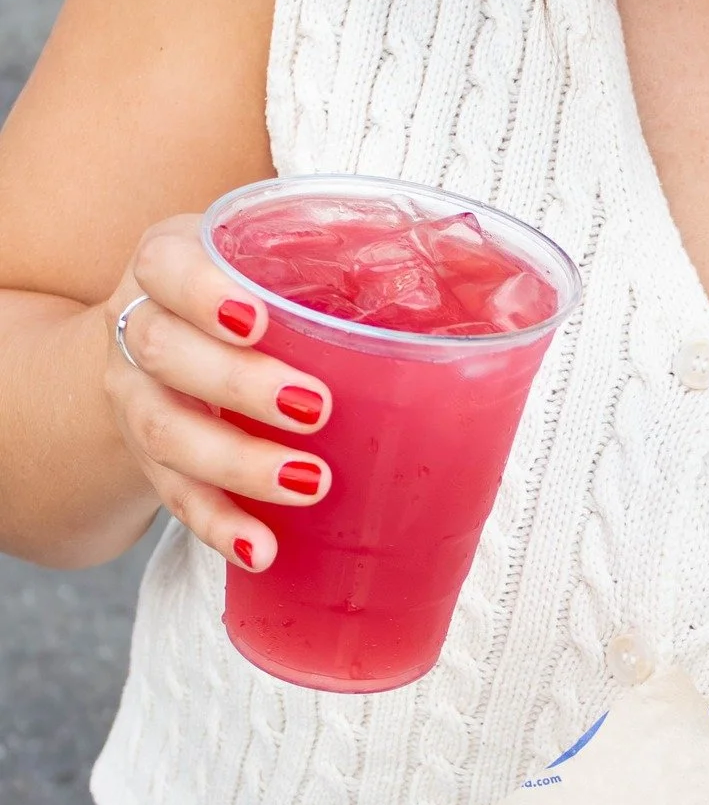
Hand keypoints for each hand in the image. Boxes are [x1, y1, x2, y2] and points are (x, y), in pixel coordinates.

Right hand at [103, 215, 332, 571]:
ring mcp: (138, 398)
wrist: (169, 342)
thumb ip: (349, 257)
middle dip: (239, 383)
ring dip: (238, 464)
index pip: (165, 266)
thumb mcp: (282, 258)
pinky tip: (262, 547)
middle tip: (314, 407)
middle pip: (165, 352)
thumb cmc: (254, 289)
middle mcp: (141, 327)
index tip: (256, 319)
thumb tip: (475, 270)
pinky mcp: (151, 461)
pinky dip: (220, 525)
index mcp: (169, 261)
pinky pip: (177, 499)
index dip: (202, 293)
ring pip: (166, 433)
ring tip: (309, 481)